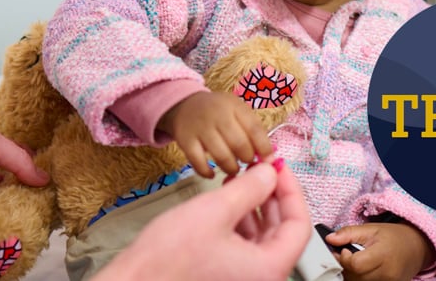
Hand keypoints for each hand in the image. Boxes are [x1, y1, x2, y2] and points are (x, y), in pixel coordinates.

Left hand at [0, 97, 48, 225]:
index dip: (31, 172)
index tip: (54, 183)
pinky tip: (12, 233)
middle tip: (50, 208)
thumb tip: (43, 177)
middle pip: (6, 189)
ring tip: (38, 223)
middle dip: (25, 197)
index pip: (13, 163)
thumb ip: (16, 160)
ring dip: (11, 214)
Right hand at [97, 160, 310, 280]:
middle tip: (261, 167)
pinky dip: (241, 220)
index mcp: (269, 268)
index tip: (278, 166)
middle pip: (283, 231)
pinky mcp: (227, 274)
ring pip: (264, 236)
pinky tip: (227, 199)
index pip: (299, 225)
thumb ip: (250, 188)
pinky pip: (246, 244)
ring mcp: (245, 277)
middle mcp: (263, 276)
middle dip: (272, 195)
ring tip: (240, 178)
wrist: (137, 280)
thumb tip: (270, 171)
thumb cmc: (171, 255)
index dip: (291, 190)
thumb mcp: (215, 210)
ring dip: (255, 205)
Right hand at [158, 91, 271, 176]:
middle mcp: (217, 115)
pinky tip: (213, 174)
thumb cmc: (219, 112)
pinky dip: (208, 173)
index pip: (255, 129)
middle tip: (248, 163)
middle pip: (239, 144)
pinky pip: (199, 163)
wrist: (185, 105)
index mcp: (234, 106)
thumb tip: (270, 157)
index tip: (268, 160)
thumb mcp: (237, 111)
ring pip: (221, 156)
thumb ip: (253, 130)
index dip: (264, 148)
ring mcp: (200, 128)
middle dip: (248, 159)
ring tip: (234, 168)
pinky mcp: (185, 141)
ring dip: (231, 168)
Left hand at [327, 222, 435, 280]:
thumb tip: (330, 239)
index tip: (344, 251)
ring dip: (352, 275)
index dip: (344, 258)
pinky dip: (360, 279)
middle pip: (355, 277)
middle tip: (348, 256)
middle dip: (346, 267)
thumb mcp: (370, 229)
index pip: (355, 264)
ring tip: (357, 262)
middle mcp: (387, 273)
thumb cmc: (392, 237)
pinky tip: (363, 270)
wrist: (416, 248)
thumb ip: (348, 233)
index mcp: (382, 255)